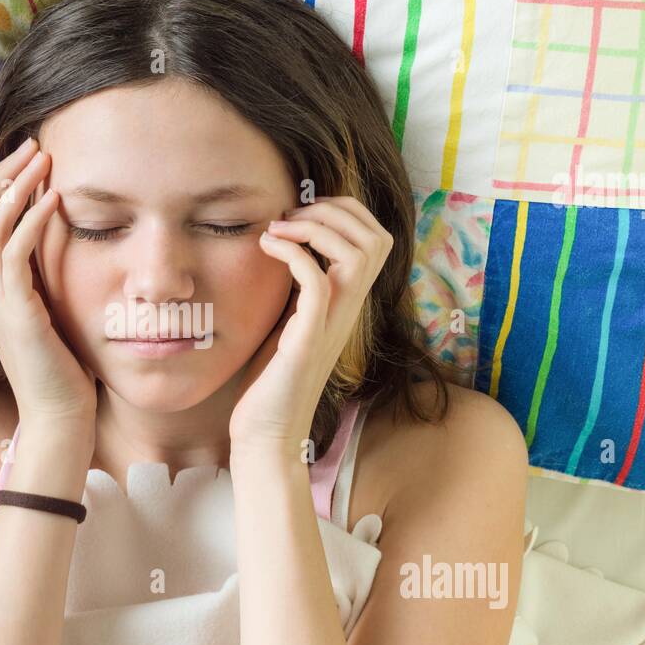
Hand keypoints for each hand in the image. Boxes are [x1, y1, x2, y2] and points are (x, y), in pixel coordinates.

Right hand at [0, 136, 97, 432]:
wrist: (58, 415)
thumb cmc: (60, 365)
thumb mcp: (44, 309)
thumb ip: (37, 276)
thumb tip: (51, 239)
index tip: (20, 159)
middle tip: (32, 146)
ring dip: (15, 187)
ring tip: (43, 160)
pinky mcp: (17, 314)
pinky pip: (13, 255)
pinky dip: (32, 221)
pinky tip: (54, 201)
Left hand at [228, 197, 392, 449]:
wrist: (266, 433)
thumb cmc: (272, 379)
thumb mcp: (290, 319)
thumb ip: (299, 286)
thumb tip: (287, 245)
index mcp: (347, 301)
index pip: (376, 238)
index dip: (345, 211)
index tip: (300, 214)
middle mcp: (348, 309)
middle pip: (377, 238)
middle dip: (335, 210)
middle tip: (290, 217)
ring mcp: (332, 324)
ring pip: (358, 254)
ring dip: (316, 227)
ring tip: (278, 229)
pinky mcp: (308, 340)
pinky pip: (317, 281)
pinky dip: (294, 253)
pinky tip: (268, 248)